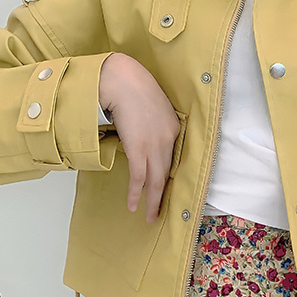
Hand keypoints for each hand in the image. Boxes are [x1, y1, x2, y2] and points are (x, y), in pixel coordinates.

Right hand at [99, 53, 180, 222]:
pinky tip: (134, 204)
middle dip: (163, 196)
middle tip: (159, 213)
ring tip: (148, 216)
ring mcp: (154, 145)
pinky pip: (139, 177)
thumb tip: (145, 139)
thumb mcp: (153, 107)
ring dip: (151, 201)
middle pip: (167, 174)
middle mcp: (168, 139)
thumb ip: (154, 125)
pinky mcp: (138, 148)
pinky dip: (136, 193)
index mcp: (174, 128)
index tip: (165, 191)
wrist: (123, 80)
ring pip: (155, 180)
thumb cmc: (133, 88)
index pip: (173, 159)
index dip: (168, 177)